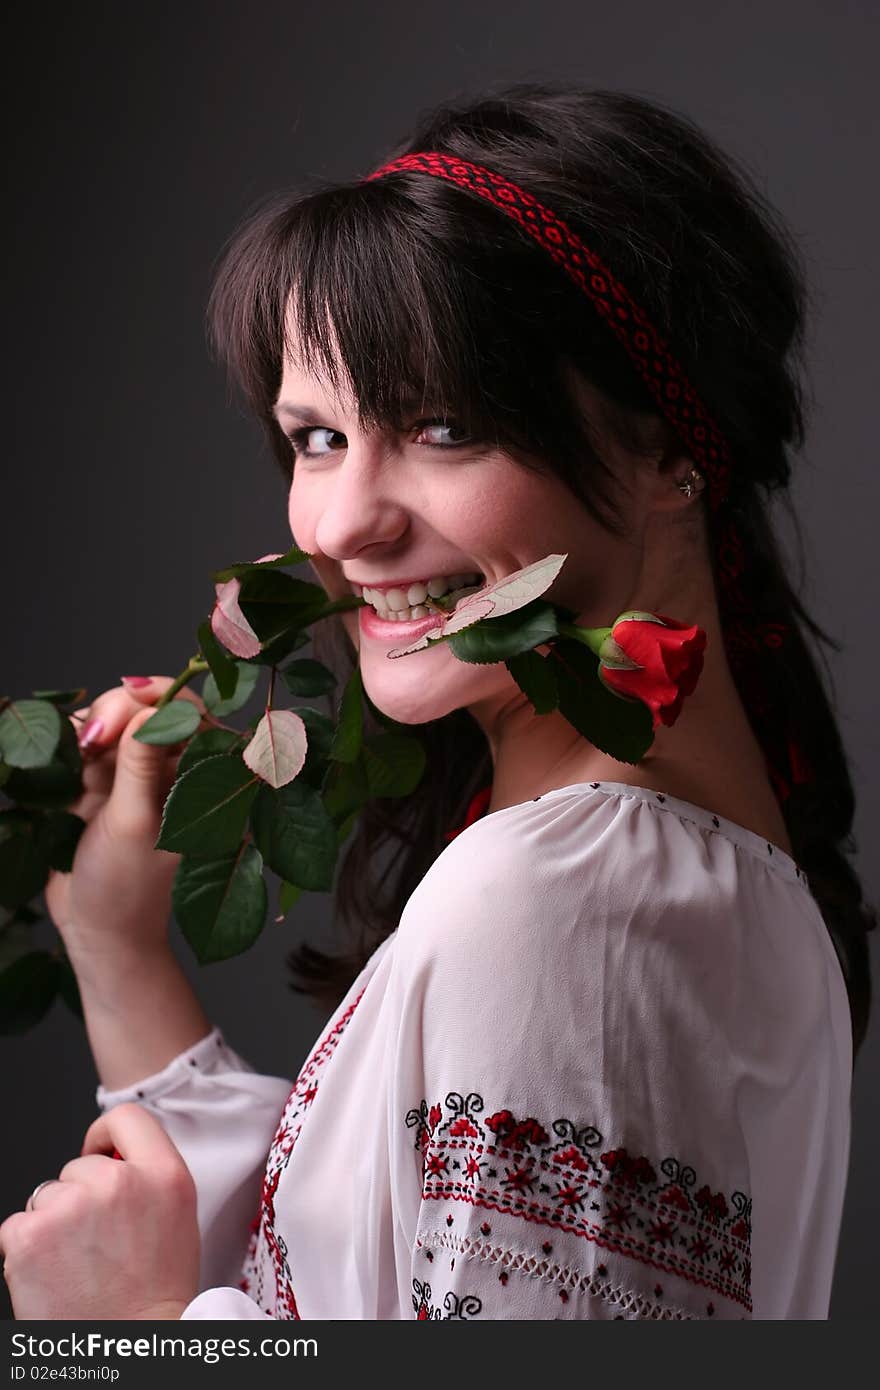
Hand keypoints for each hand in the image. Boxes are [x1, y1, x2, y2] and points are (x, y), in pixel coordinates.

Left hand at [0, 1104, 199, 1319]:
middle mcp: (119, 1183)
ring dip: (52, 1224)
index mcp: (165, 1176)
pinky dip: (25, 1249)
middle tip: (96, 1244)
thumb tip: (110, 1158)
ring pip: (46, 1196)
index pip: (128, 1119)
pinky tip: (52, 1275)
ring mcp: (71, 1207)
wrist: (132, 1346)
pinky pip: (16, 1226)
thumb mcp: (177, 1217)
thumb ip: (149, 1177)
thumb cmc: (155, 1294)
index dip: (105, 1134)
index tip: (98, 1152)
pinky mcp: (30, 1236)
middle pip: (78, 1166)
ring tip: (76, 1265)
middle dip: (79, 1197)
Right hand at [45, 676, 208, 963]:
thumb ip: (140, 764)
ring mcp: (140, 776)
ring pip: (117, 722)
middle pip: (150, 709)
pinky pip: (90, 744)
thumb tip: (149, 710)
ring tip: (79, 756)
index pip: (192, 715)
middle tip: (91, 739)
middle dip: (120, 710)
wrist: (95, 931)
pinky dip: (75, 744)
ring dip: (95, 728)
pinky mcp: (106, 785)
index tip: (129, 691)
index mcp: (205, 780)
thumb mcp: (134, 823)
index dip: (161, 695)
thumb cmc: (124, 887)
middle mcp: (177, 771)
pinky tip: (68, 759)